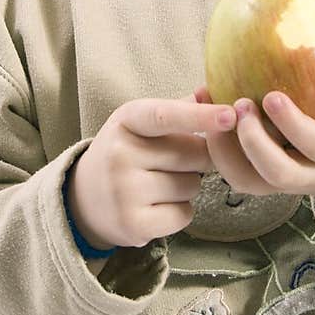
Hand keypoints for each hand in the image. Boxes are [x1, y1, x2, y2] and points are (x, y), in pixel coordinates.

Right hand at [66, 96, 237, 249]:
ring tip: (158, 184)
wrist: (84, 198)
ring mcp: (124, 191)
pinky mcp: (133, 224)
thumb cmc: (127, 152)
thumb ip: (178, 108)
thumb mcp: (141, 123)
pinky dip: (180, 211)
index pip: (166, 115)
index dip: (200, 116)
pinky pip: (184, 214)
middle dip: (198, 158)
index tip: (231, 116)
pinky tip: (157, 206)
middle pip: (193, 154)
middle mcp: (120, 154)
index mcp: (126, 120)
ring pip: (192, 185)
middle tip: (171, 162)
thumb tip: (211, 90)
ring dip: (188, 185)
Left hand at [193, 15, 314, 199]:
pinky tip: (204, 108)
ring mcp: (288, 182)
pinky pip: (236, 176)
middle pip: (278, 174)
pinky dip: (215, 150)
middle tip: (238, 104)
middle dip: (253, 143)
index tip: (271, 95)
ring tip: (210, 106)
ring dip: (224, 150)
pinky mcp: (265, 181)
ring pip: (249, 181)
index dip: (293, 125)